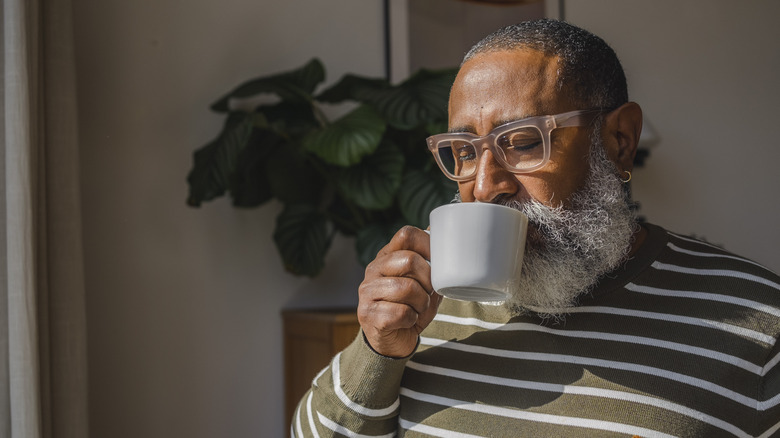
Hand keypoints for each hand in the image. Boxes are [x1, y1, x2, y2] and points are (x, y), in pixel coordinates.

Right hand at [357, 226, 441, 357]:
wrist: (392, 341)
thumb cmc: (411, 307)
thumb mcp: (424, 283)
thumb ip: (432, 263)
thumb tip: (449, 239)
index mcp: (387, 255)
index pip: (406, 235)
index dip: (428, 245)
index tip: (438, 262)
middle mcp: (373, 269)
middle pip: (409, 260)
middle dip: (428, 280)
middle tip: (428, 293)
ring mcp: (367, 291)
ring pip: (406, 288)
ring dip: (421, 303)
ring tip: (417, 308)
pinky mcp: (367, 313)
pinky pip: (401, 312)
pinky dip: (411, 319)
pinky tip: (407, 320)